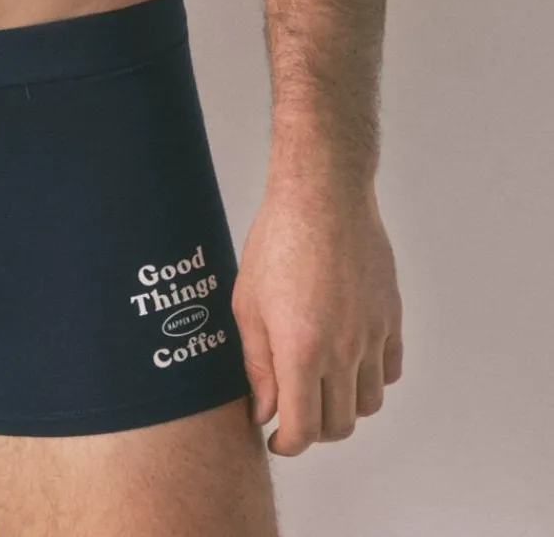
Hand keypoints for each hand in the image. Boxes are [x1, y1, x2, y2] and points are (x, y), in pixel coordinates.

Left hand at [232, 176, 402, 456]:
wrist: (323, 195)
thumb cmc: (277, 240)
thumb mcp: (248, 302)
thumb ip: (257, 364)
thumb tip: (264, 410)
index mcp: (302, 349)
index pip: (304, 429)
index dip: (287, 443)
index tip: (275, 437)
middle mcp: (343, 351)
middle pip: (338, 424)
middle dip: (313, 429)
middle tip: (293, 412)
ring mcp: (372, 335)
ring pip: (369, 403)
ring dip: (344, 407)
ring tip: (320, 387)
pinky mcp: (391, 317)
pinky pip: (391, 370)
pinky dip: (373, 379)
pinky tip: (349, 362)